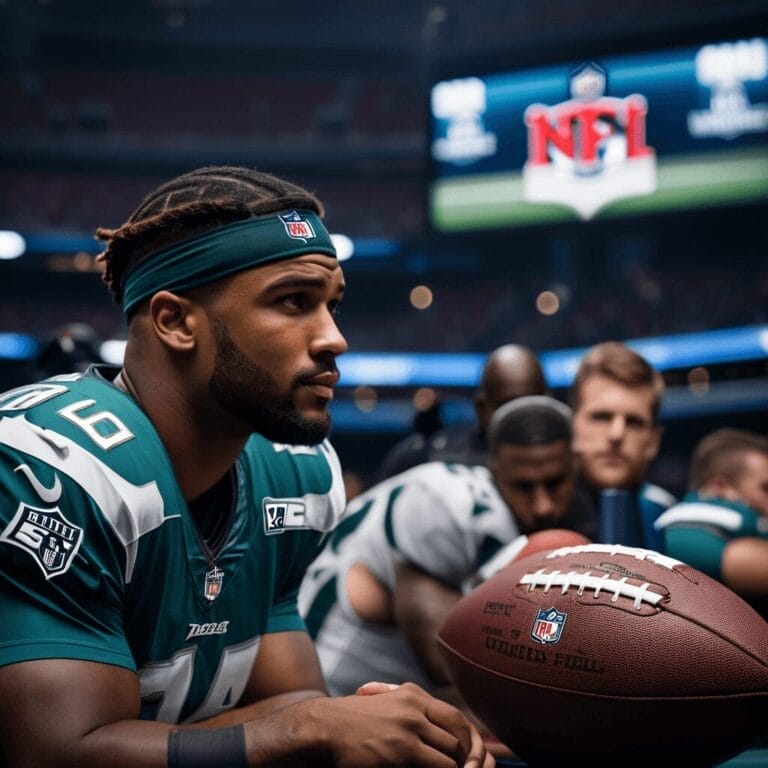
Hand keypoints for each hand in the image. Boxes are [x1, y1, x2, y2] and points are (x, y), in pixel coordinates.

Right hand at [318, 681, 493, 767]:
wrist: (325, 727)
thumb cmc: (354, 720)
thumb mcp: (387, 702)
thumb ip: (412, 707)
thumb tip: (433, 717)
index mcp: (413, 695)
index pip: (456, 718)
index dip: (467, 740)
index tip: (468, 757)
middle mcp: (415, 710)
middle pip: (457, 739)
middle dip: (465, 760)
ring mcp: (409, 732)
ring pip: (449, 759)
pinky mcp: (401, 754)